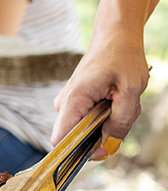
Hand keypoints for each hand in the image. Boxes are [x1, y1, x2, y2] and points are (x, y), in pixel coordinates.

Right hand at [52, 32, 148, 152]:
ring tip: (122, 100)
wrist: (115, 37)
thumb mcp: (130, 92)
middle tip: (123, 111)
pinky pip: (90, 119)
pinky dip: (108, 114)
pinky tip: (117, 98)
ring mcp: (69, 102)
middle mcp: (64, 103)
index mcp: (73, 100)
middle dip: (105, 132)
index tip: (101, 150)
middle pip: (78, 137)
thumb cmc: (122, 58)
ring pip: (88, 128)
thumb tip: (108, 146)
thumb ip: (120, 123)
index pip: (60, 139)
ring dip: (110, 122)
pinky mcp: (76, 101)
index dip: (77, 153)